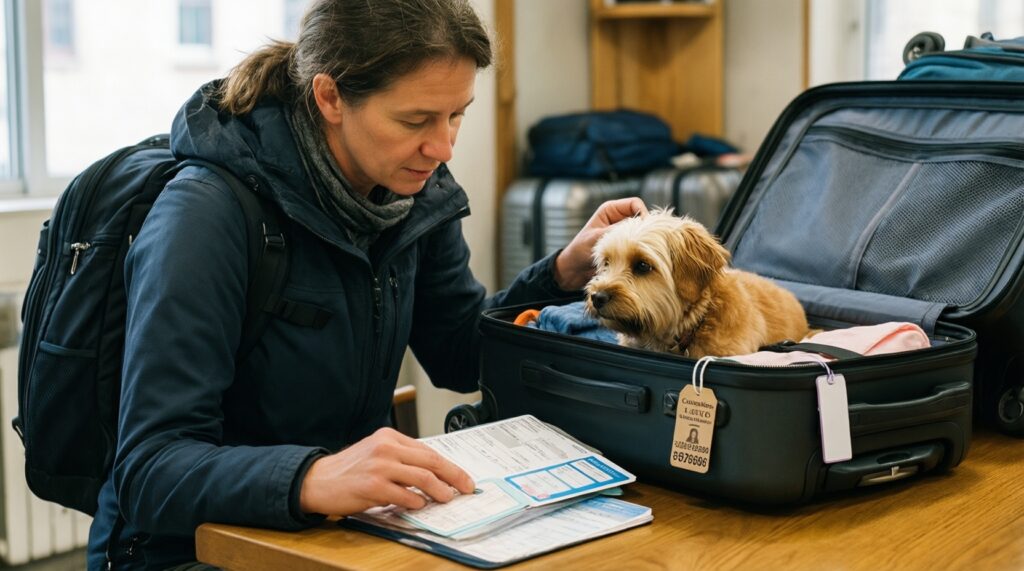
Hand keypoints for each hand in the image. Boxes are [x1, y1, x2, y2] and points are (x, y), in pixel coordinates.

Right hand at [298, 427, 474, 515]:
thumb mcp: (376, 453)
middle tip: (466, 487)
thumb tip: (433, 473)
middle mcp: (386, 448)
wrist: (317, 480)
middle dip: (454, 476)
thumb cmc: (349, 469)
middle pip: (431, 462)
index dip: (449, 465)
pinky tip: (419, 505)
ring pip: (423, 478)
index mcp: (389, 437)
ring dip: (440, 491)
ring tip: (446, 498)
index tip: (462, 477)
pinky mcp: (373, 486)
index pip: (428, 451)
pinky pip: (405, 496)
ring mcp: (380, 466)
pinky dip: (416, 502)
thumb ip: (401, 458)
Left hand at [553, 197, 647, 290]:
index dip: (643, 213)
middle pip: (642, 218)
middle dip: (644, 229)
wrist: (575, 271)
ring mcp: (624, 233)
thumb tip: (638, 225)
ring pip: (643, 232)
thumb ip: (616, 231)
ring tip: (637, 251)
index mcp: (611, 210)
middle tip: (643, 242)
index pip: (635, 203)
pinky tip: (637, 258)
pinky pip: (640, 245)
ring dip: (642, 241)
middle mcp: (619, 219)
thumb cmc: (580, 251)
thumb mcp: (597, 238)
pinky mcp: (627, 247)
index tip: (644, 229)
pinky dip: (640, 250)